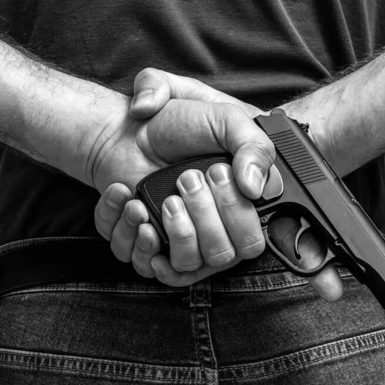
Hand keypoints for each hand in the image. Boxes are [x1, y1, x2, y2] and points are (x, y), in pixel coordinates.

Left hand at [91, 96, 274, 276]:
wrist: (129, 129)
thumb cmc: (178, 123)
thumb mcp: (224, 118)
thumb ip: (254, 146)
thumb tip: (255, 188)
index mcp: (239, 206)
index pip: (251, 239)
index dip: (235, 213)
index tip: (215, 173)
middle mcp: (213, 229)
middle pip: (220, 256)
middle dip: (202, 219)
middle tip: (186, 179)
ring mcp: (179, 240)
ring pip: (184, 265)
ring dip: (172, 230)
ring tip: (162, 198)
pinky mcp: (147, 244)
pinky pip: (142, 263)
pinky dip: (131, 234)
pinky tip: (132, 204)